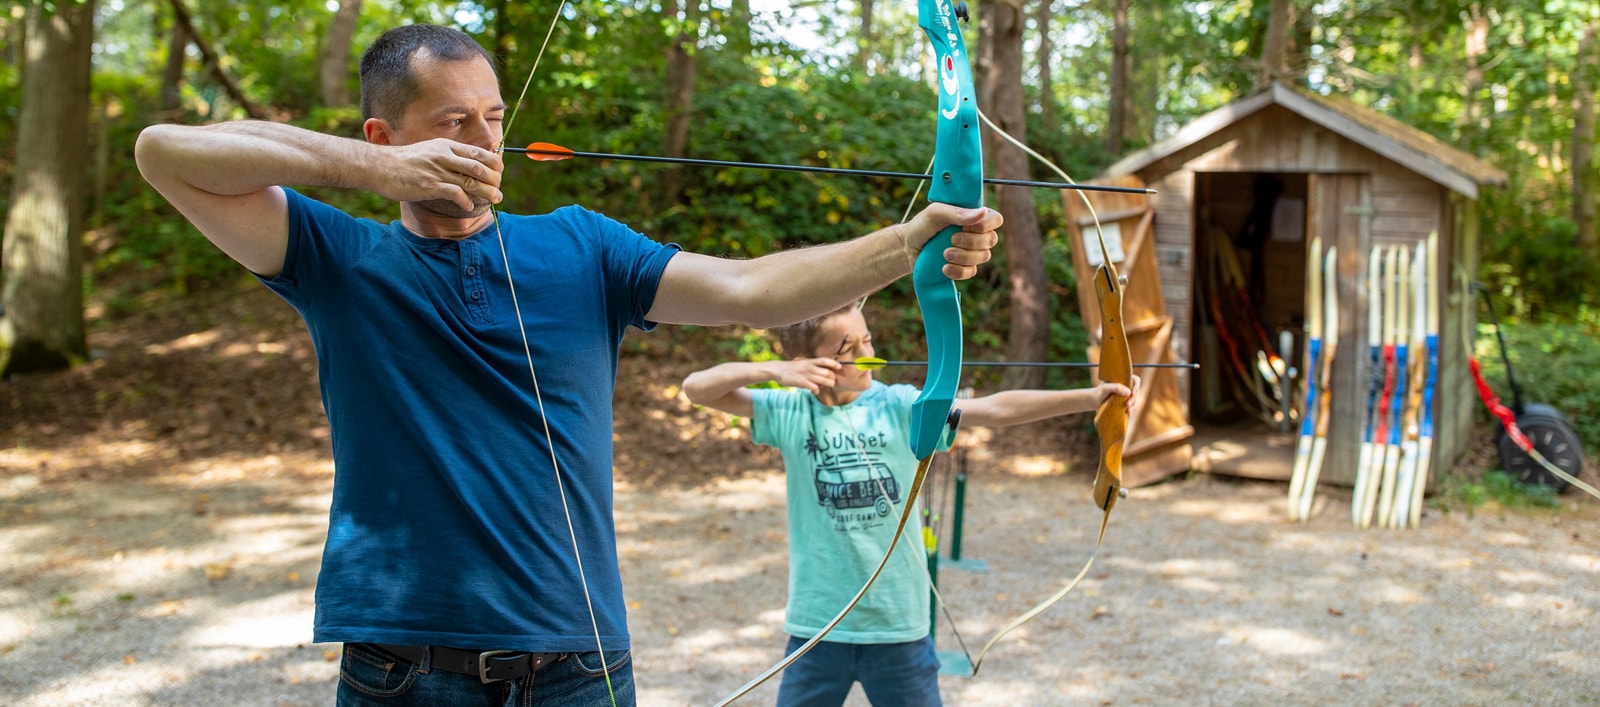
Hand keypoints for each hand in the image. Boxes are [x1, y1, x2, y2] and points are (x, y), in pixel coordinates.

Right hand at [378, 138, 503, 211]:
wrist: (378, 166)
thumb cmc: (404, 162)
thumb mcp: (428, 152)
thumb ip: (446, 157)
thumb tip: (465, 165)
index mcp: (446, 146)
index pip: (478, 152)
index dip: (493, 164)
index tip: (499, 173)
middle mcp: (444, 156)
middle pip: (479, 167)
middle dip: (494, 181)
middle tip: (499, 191)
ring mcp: (437, 170)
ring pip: (471, 181)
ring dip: (486, 192)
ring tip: (494, 200)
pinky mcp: (429, 185)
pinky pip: (455, 193)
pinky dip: (466, 201)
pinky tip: (468, 206)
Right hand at [772, 358, 842, 393]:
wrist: (778, 370)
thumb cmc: (792, 368)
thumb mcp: (803, 363)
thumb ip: (813, 366)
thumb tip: (823, 371)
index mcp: (810, 361)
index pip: (825, 361)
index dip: (834, 364)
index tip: (840, 367)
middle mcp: (810, 367)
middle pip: (828, 372)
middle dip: (832, 379)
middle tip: (830, 383)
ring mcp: (806, 374)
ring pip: (823, 380)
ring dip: (826, 385)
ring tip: (823, 387)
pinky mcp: (801, 382)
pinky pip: (815, 387)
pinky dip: (817, 390)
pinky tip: (814, 390)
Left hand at [902, 203, 1002, 279]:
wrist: (907, 248)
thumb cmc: (922, 226)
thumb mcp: (936, 213)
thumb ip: (958, 213)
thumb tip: (983, 212)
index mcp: (973, 217)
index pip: (995, 219)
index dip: (986, 225)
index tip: (966, 226)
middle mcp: (977, 234)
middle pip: (991, 240)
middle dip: (971, 242)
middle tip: (951, 239)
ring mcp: (971, 252)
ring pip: (983, 257)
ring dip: (963, 256)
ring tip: (944, 253)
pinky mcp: (964, 267)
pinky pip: (971, 272)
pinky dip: (958, 271)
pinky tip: (944, 268)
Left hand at [1096, 374, 1141, 414]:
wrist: (1095, 401)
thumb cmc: (1099, 392)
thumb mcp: (1106, 388)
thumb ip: (1116, 387)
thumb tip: (1129, 392)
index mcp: (1124, 379)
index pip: (1136, 380)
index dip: (1137, 386)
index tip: (1132, 393)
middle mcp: (1127, 386)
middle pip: (1136, 392)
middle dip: (1133, 399)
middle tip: (1127, 405)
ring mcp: (1127, 395)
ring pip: (1135, 400)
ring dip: (1133, 405)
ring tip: (1127, 410)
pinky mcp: (1125, 403)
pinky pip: (1132, 406)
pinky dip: (1131, 410)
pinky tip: (1128, 413)